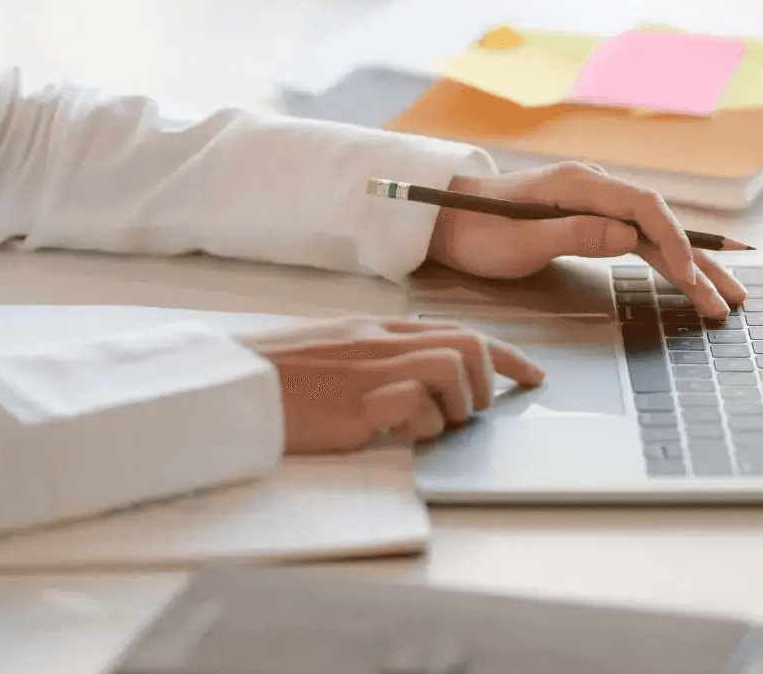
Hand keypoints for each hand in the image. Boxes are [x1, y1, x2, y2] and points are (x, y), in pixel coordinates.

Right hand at [240, 316, 545, 454]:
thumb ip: (375, 356)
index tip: (533, 374)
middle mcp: (379, 343)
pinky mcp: (356, 406)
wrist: (229, 385)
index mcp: (374, 329)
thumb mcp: (332, 352)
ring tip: (428, 425)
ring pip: (451, 371)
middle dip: (490, 378)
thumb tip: (420, 381)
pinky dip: (418, 427)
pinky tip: (393, 434)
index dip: (504, 353)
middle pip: (467, 345)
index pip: (457, 331)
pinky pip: (415, 408)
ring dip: (455, 406)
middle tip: (475, 409)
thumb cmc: (275, 376)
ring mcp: (369, 372)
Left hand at [427, 163, 748, 320]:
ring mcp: (597, 204)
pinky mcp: (593, 221)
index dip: (673, 243)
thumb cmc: (476, 231)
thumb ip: (575, 234)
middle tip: (730, 299)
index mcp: (581, 185)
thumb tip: (629, 236)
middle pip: (661, 224)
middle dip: (700, 262)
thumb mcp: (520, 240)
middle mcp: (596, 188)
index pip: (645, 209)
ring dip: (691, 267)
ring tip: (724, 298)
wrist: (447, 220)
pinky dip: (667, 263)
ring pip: (656, 236)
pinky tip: (691, 278)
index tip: (689, 278)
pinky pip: (640, 241)